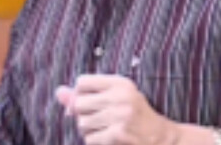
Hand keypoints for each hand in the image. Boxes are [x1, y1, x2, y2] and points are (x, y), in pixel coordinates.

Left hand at [55, 74, 178, 144]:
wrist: (161, 139)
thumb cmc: (136, 116)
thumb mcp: (117, 97)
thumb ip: (87, 94)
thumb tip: (58, 92)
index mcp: (119, 82)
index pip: (82, 82)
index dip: (79, 94)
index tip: (88, 103)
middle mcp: (119, 96)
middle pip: (79, 104)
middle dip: (82, 115)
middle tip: (96, 119)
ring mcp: (118, 116)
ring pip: (82, 124)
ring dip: (89, 130)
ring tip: (104, 129)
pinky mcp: (117, 135)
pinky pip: (90, 139)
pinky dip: (95, 142)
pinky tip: (108, 139)